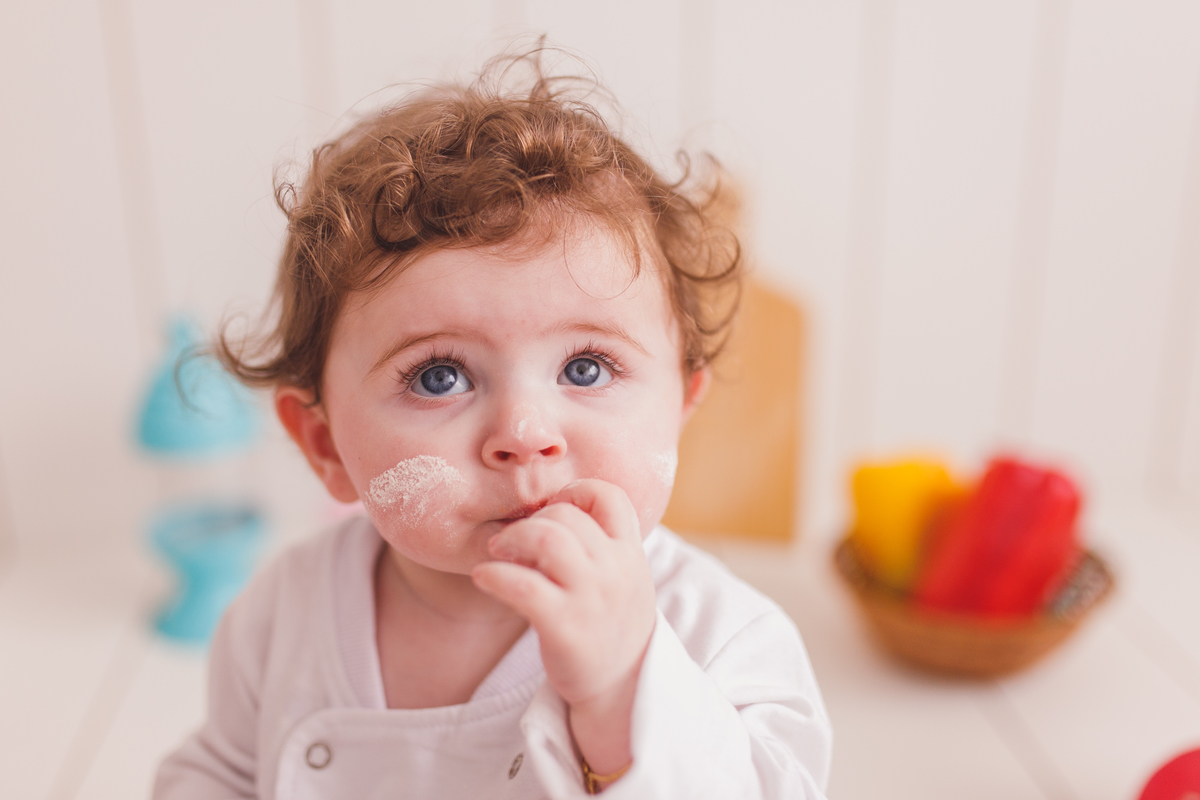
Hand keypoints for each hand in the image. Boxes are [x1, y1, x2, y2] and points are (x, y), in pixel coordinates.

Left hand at [471, 479, 656, 775]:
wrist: (624, 690)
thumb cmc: (611, 627)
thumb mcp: (624, 579)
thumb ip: (601, 546)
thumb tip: (551, 511)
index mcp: (630, 553)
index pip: (609, 495)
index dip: (575, 491)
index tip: (553, 510)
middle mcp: (614, 570)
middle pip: (565, 514)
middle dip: (530, 519)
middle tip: (510, 539)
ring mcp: (590, 598)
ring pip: (546, 540)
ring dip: (511, 539)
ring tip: (497, 552)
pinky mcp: (564, 627)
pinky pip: (522, 585)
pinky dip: (494, 575)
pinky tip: (483, 577)